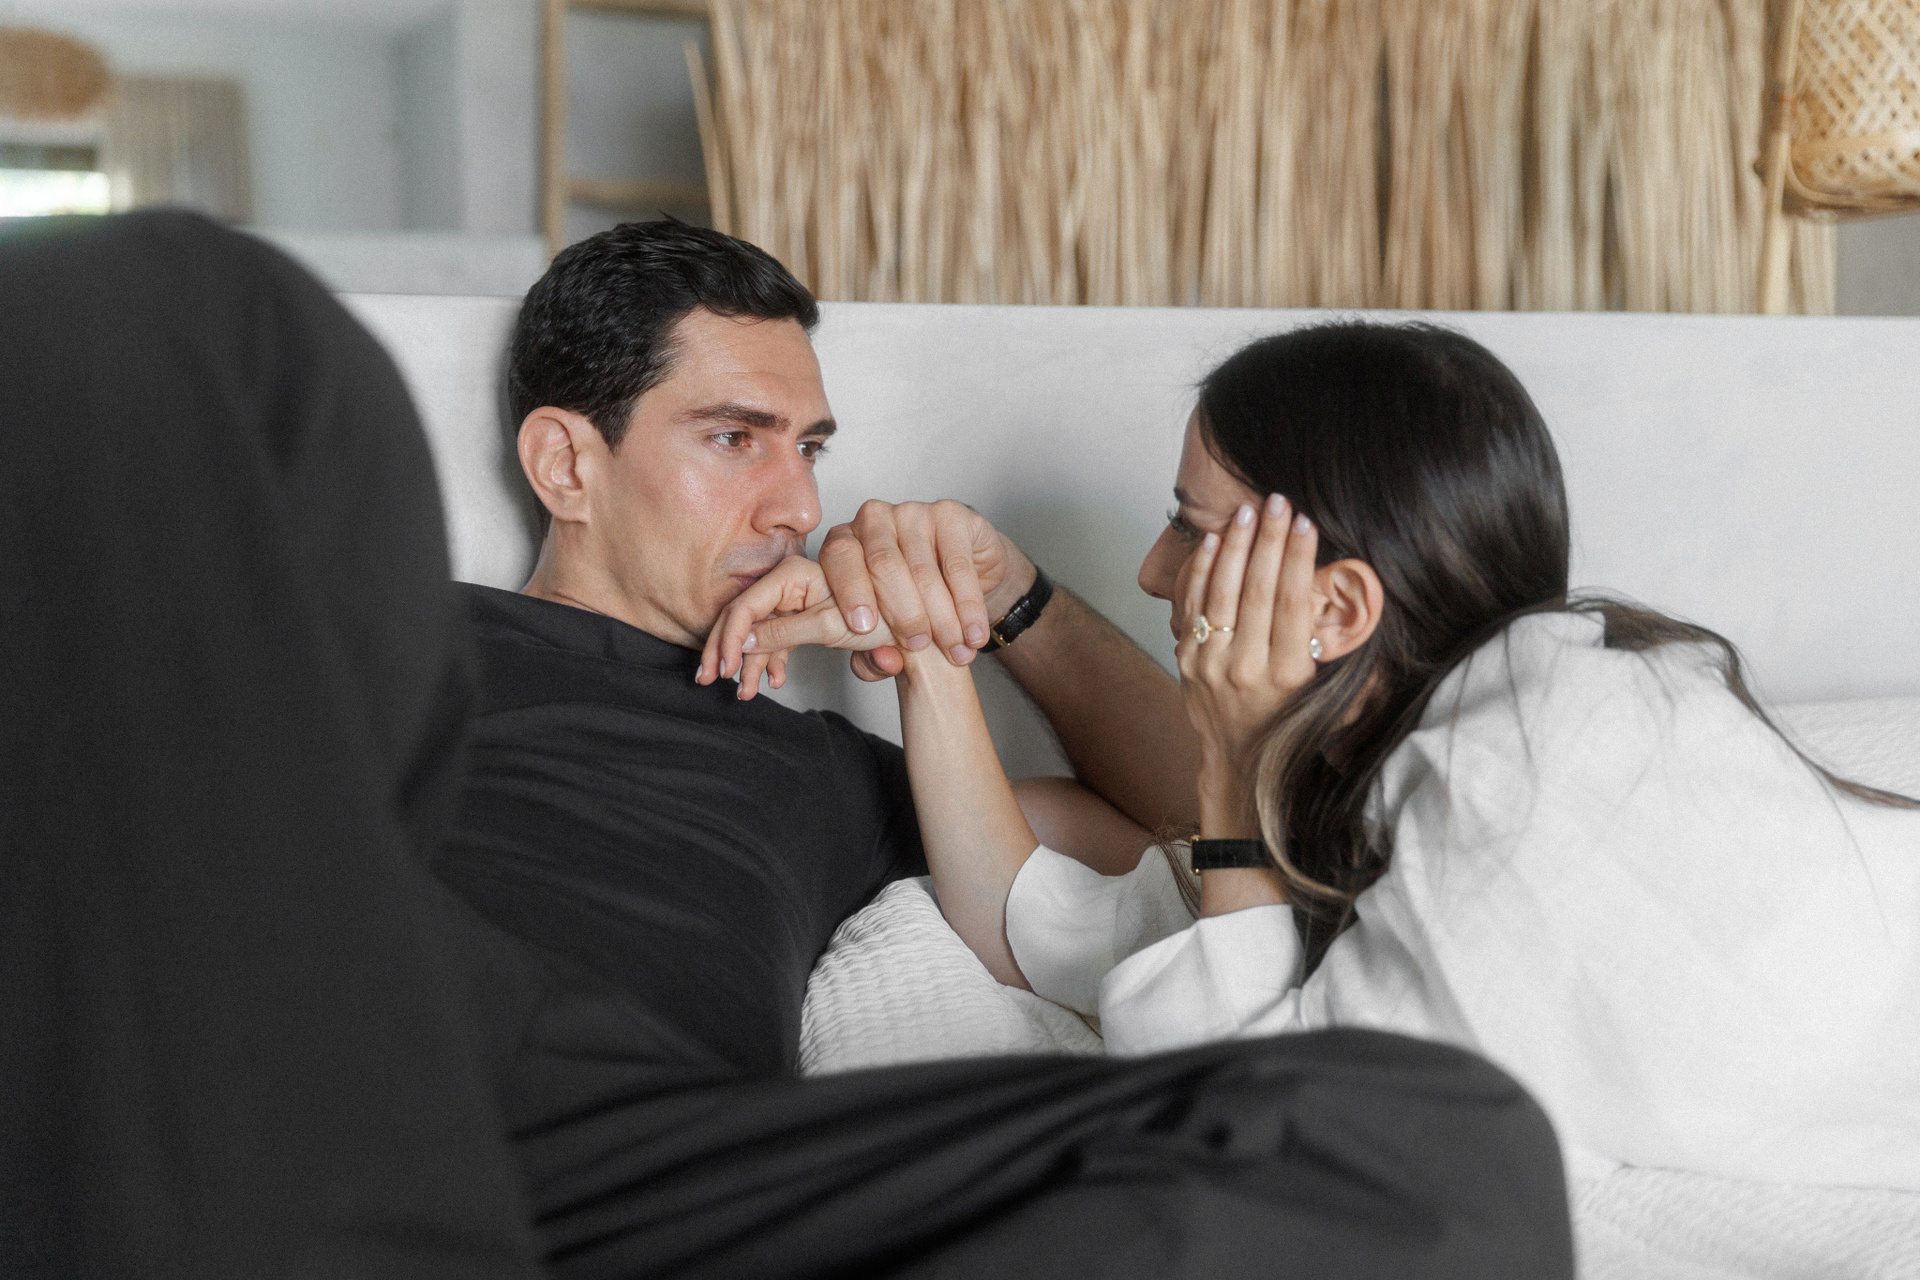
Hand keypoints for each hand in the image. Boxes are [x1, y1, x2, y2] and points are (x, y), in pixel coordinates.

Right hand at [696, 555, 895, 700]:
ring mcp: (793, 600)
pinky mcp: (801, 617)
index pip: (746, 605)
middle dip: (725, 651)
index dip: (729, 638)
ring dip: (747, 663)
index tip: (725, 668)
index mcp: (792, 574)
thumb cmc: (879, 616)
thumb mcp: (828, 627)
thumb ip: (782, 632)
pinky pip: (774, 638)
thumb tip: (740, 643)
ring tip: (746, 693)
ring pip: (756, 632)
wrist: (910, 628)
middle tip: (710, 680)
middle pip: (742, 617)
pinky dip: (769, 661)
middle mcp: (788, 582)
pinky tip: (773, 681)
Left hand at [817, 499, 1034, 680]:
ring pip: (922, 570)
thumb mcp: (883, 629)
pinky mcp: (950, 514)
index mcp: (844, 540)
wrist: (963, 571)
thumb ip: (871, 654)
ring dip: (941, 618)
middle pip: (882, 564)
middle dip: (901, 613)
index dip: (851, 593)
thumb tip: (883, 663)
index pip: (838, 557)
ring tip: (955, 651)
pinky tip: (973, 632)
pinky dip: (968, 605)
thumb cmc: (910, 598)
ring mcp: (913, 512)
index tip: (864, 629)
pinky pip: (958, 565)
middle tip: (917, 645)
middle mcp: (874, 519)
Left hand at [1175, 493, 1320, 817]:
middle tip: (1278, 501)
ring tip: (1248, 511)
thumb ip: (1328, 642)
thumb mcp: (1322, 688)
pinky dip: (1202, 569)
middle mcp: (1245, 668)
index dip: (1297, 558)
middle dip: (1268, 539)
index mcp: (1288, 674)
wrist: (1242, 760)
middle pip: (1256, 590)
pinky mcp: (1186, 659)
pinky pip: (1192, 604)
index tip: (1306, 522)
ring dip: (1236, 545)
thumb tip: (1354, 590)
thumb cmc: (1292, 718)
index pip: (1292, 603)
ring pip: (1221, 591)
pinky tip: (1215, 540)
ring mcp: (1210, 664)